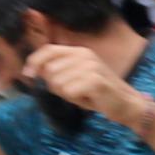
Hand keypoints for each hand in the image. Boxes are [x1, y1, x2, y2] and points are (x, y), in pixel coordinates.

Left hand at [24, 42, 146, 125]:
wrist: (126, 104)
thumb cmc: (98, 93)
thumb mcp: (75, 78)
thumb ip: (57, 72)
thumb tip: (34, 71)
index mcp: (80, 51)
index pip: (48, 50)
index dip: (34, 61)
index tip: (28, 74)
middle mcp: (85, 55)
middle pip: (50, 70)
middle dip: (56, 86)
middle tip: (75, 91)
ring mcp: (91, 66)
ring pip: (58, 83)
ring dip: (67, 94)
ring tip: (83, 95)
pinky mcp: (95, 81)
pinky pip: (69, 91)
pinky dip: (75, 99)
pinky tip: (88, 99)